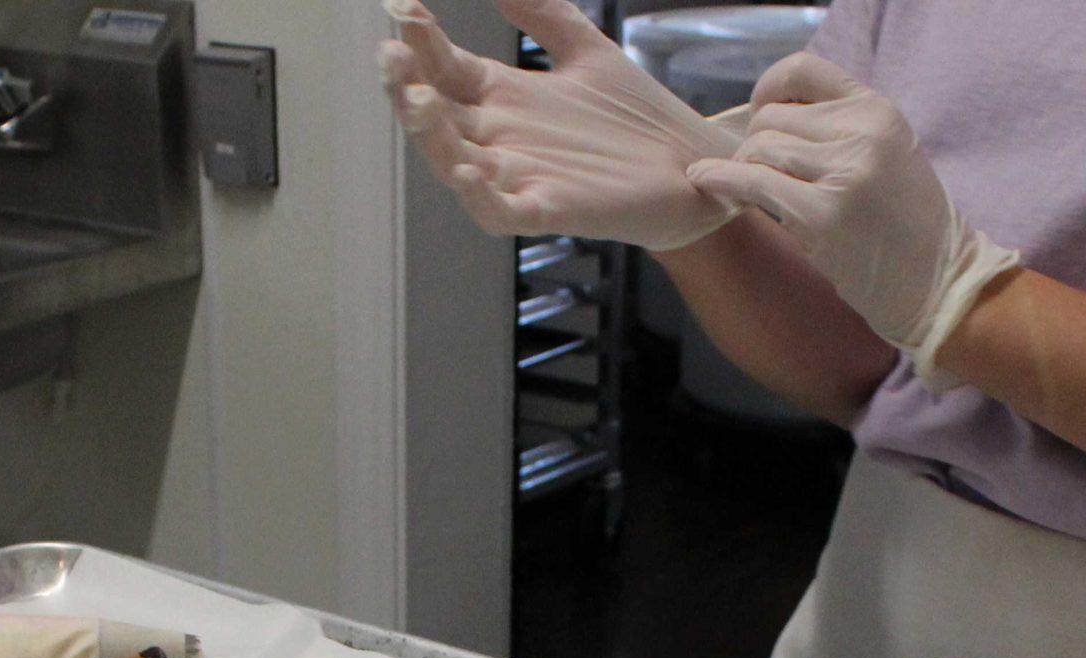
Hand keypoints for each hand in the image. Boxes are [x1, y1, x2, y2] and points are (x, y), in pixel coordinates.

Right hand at [378, 0, 741, 251]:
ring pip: (453, 162)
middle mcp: (501, 138)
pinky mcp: (550, 209)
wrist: (693, 165)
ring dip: (430, 136)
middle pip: (434, 115)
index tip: (405, 9)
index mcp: (502, 98)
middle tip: (392, 54)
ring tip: (417, 101)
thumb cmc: (637, 117)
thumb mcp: (585, 49)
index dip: (421, 42)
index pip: (443, 68)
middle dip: (406, 85)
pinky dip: (479, 195)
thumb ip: (541, 13)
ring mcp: (521, 175)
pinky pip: (500, 211)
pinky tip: (466, 168)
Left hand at [687, 54, 1019, 383]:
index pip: (803, 71)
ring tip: (757, 195)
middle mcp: (862, 132)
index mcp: (878, 110)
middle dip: (756, 145)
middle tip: (763, 177)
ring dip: (745, 170)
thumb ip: (839, 130)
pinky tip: (706, 183)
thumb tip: (766, 120)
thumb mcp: (887, 154)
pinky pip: (752, 182)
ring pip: (758, 148)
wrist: (939, 283)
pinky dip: (722, 181)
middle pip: (771, 117)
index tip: (759, 115)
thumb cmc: (907, 227)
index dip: (769, 90)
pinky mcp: (822, 214)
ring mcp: (844, 172)